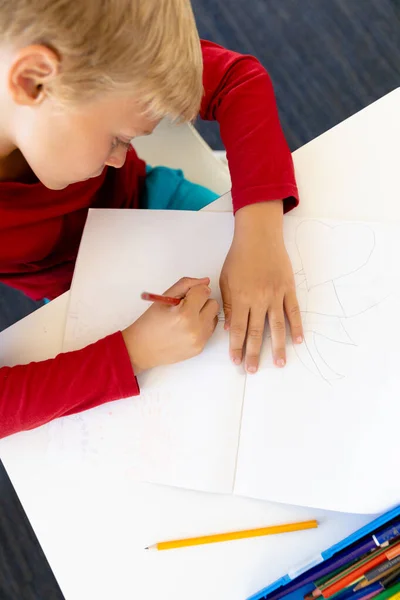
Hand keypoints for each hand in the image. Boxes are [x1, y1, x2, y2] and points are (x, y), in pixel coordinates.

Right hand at [122, 277, 218, 373]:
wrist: (142, 349)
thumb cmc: (150, 323)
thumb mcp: (164, 298)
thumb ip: (186, 285)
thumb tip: (204, 281)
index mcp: (184, 314)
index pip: (204, 291)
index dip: (194, 291)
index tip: (185, 296)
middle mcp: (195, 329)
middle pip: (213, 304)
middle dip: (201, 302)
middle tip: (186, 307)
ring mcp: (199, 340)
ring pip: (214, 317)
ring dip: (203, 314)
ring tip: (186, 318)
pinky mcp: (200, 348)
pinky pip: (210, 330)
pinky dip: (202, 326)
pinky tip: (187, 328)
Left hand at [220, 201, 302, 372]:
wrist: (259, 237)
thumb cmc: (239, 257)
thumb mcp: (226, 280)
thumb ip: (229, 305)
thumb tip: (230, 327)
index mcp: (240, 298)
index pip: (238, 329)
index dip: (237, 346)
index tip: (236, 361)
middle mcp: (258, 299)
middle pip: (256, 332)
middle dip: (254, 353)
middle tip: (253, 370)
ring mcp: (275, 295)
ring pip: (277, 326)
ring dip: (278, 346)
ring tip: (279, 363)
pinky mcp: (288, 289)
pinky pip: (293, 311)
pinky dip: (296, 326)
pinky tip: (298, 340)